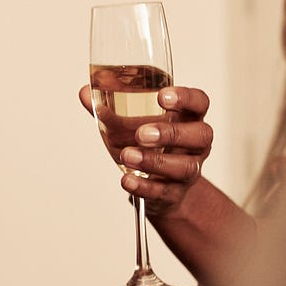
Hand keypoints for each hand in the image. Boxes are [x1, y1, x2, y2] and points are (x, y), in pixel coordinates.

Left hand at [78, 84, 214, 215]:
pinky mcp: (174, 193)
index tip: (162, 96)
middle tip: (140, 133)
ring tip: (127, 156)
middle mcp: (195, 144)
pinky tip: (127, 180)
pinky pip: (165, 192)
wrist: (158, 185)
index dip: (185, 98)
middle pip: (200, 135)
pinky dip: (144, 187)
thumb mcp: (127, 123)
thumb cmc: (146, 145)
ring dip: (154, 161)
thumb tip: (85, 92)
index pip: (199, 102)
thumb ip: (108, 107)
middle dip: (171, 133)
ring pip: (184, 167)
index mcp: (188, 118)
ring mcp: (188, 170)